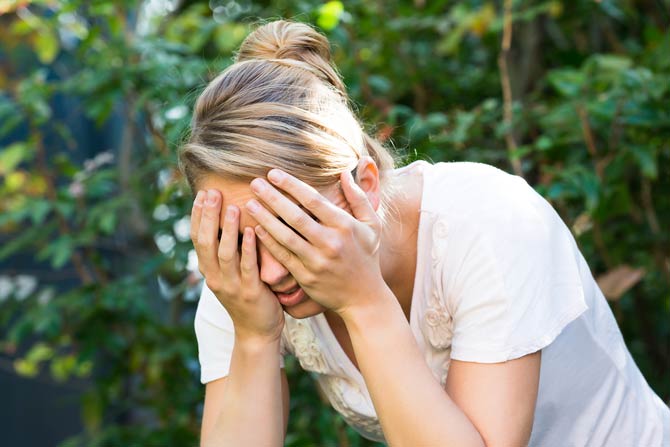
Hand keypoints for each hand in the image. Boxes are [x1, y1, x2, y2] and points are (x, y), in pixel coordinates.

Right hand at [191, 189, 284, 343]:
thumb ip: (226, 250)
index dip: (197, 215)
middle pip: (206, 242)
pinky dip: (248, 249)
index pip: (197, 238)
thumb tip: (226, 218)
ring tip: (233, 207)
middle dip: (208, 216)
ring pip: (225, 253)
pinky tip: (251, 231)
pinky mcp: (250, 293)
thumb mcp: (229, 272)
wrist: (257, 332)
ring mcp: (231, 286)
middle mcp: (215, 277)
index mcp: (208, 270)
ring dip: (228, 229)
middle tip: (213, 192)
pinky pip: (247, 268)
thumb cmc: (246, 295)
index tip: (202, 193)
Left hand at [245, 169, 386, 315]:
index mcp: (345, 226)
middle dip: (273, 197)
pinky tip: (256, 229)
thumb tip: (343, 173)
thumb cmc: (367, 256)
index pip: (314, 200)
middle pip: (296, 216)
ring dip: (265, 219)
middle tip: (254, 183)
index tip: (274, 173)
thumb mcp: (373, 225)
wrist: (364, 298)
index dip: (292, 185)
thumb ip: (359, 198)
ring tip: (249, 204)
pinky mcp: (306, 277)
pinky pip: (284, 256)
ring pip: (286, 236)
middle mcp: (331, 243)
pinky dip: (269, 242)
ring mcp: (317, 262)